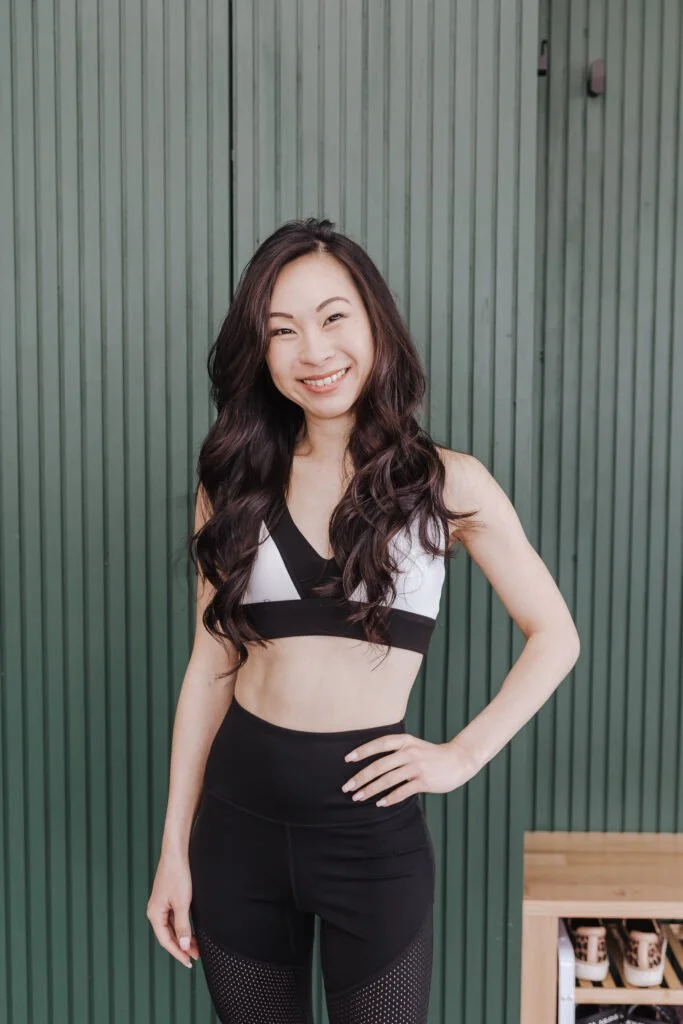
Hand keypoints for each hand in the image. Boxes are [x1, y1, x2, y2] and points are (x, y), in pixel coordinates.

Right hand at [147, 851, 200, 968]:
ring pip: (172, 927)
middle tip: (196, 956)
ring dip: (183, 937)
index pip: (166, 941)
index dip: (177, 953)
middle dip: (182, 947)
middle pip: (168, 935)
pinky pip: (174, 918)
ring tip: (196, 947)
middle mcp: (155, 911)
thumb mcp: (182, 903)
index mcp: (154, 914)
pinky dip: (182, 927)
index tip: (189, 962)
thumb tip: (182, 946)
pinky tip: (191, 932)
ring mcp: (161, 905)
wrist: (176, 854)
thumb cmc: (177, 876)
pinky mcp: (167, 899)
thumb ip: (183, 926)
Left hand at [341, 732, 480, 806]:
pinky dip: (390, 798)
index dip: (363, 751)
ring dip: (371, 790)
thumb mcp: (413, 746)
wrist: (458, 760)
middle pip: (380, 765)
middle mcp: (410, 752)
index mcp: (405, 741)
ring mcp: (417, 766)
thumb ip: (395, 750)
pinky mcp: (424, 781)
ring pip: (388, 780)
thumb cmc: (430, 755)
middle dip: (361, 777)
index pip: (380, 744)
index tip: (347, 759)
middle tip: (347, 787)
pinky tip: (380, 804)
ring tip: (358, 797)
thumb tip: (370, 762)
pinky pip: (402, 791)